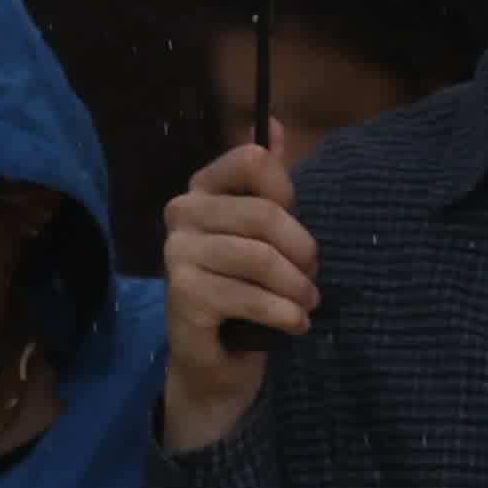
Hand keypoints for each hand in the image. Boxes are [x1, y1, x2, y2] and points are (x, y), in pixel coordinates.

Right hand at [160, 142, 322, 451]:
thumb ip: (270, 183)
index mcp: (201, 189)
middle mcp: (182, 213)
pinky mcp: (183, 293)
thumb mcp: (265, 236)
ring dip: (296, 288)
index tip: (292, 231)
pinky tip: (293, 325)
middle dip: (301, 252)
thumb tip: (274, 125)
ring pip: (260, 257)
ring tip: (304, 306)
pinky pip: (250, 295)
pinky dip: (283, 314)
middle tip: (310, 280)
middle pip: (263, 213)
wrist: (216, 362)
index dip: (287, 195)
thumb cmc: (243, 292)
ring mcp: (177, 253)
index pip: (252, 160)